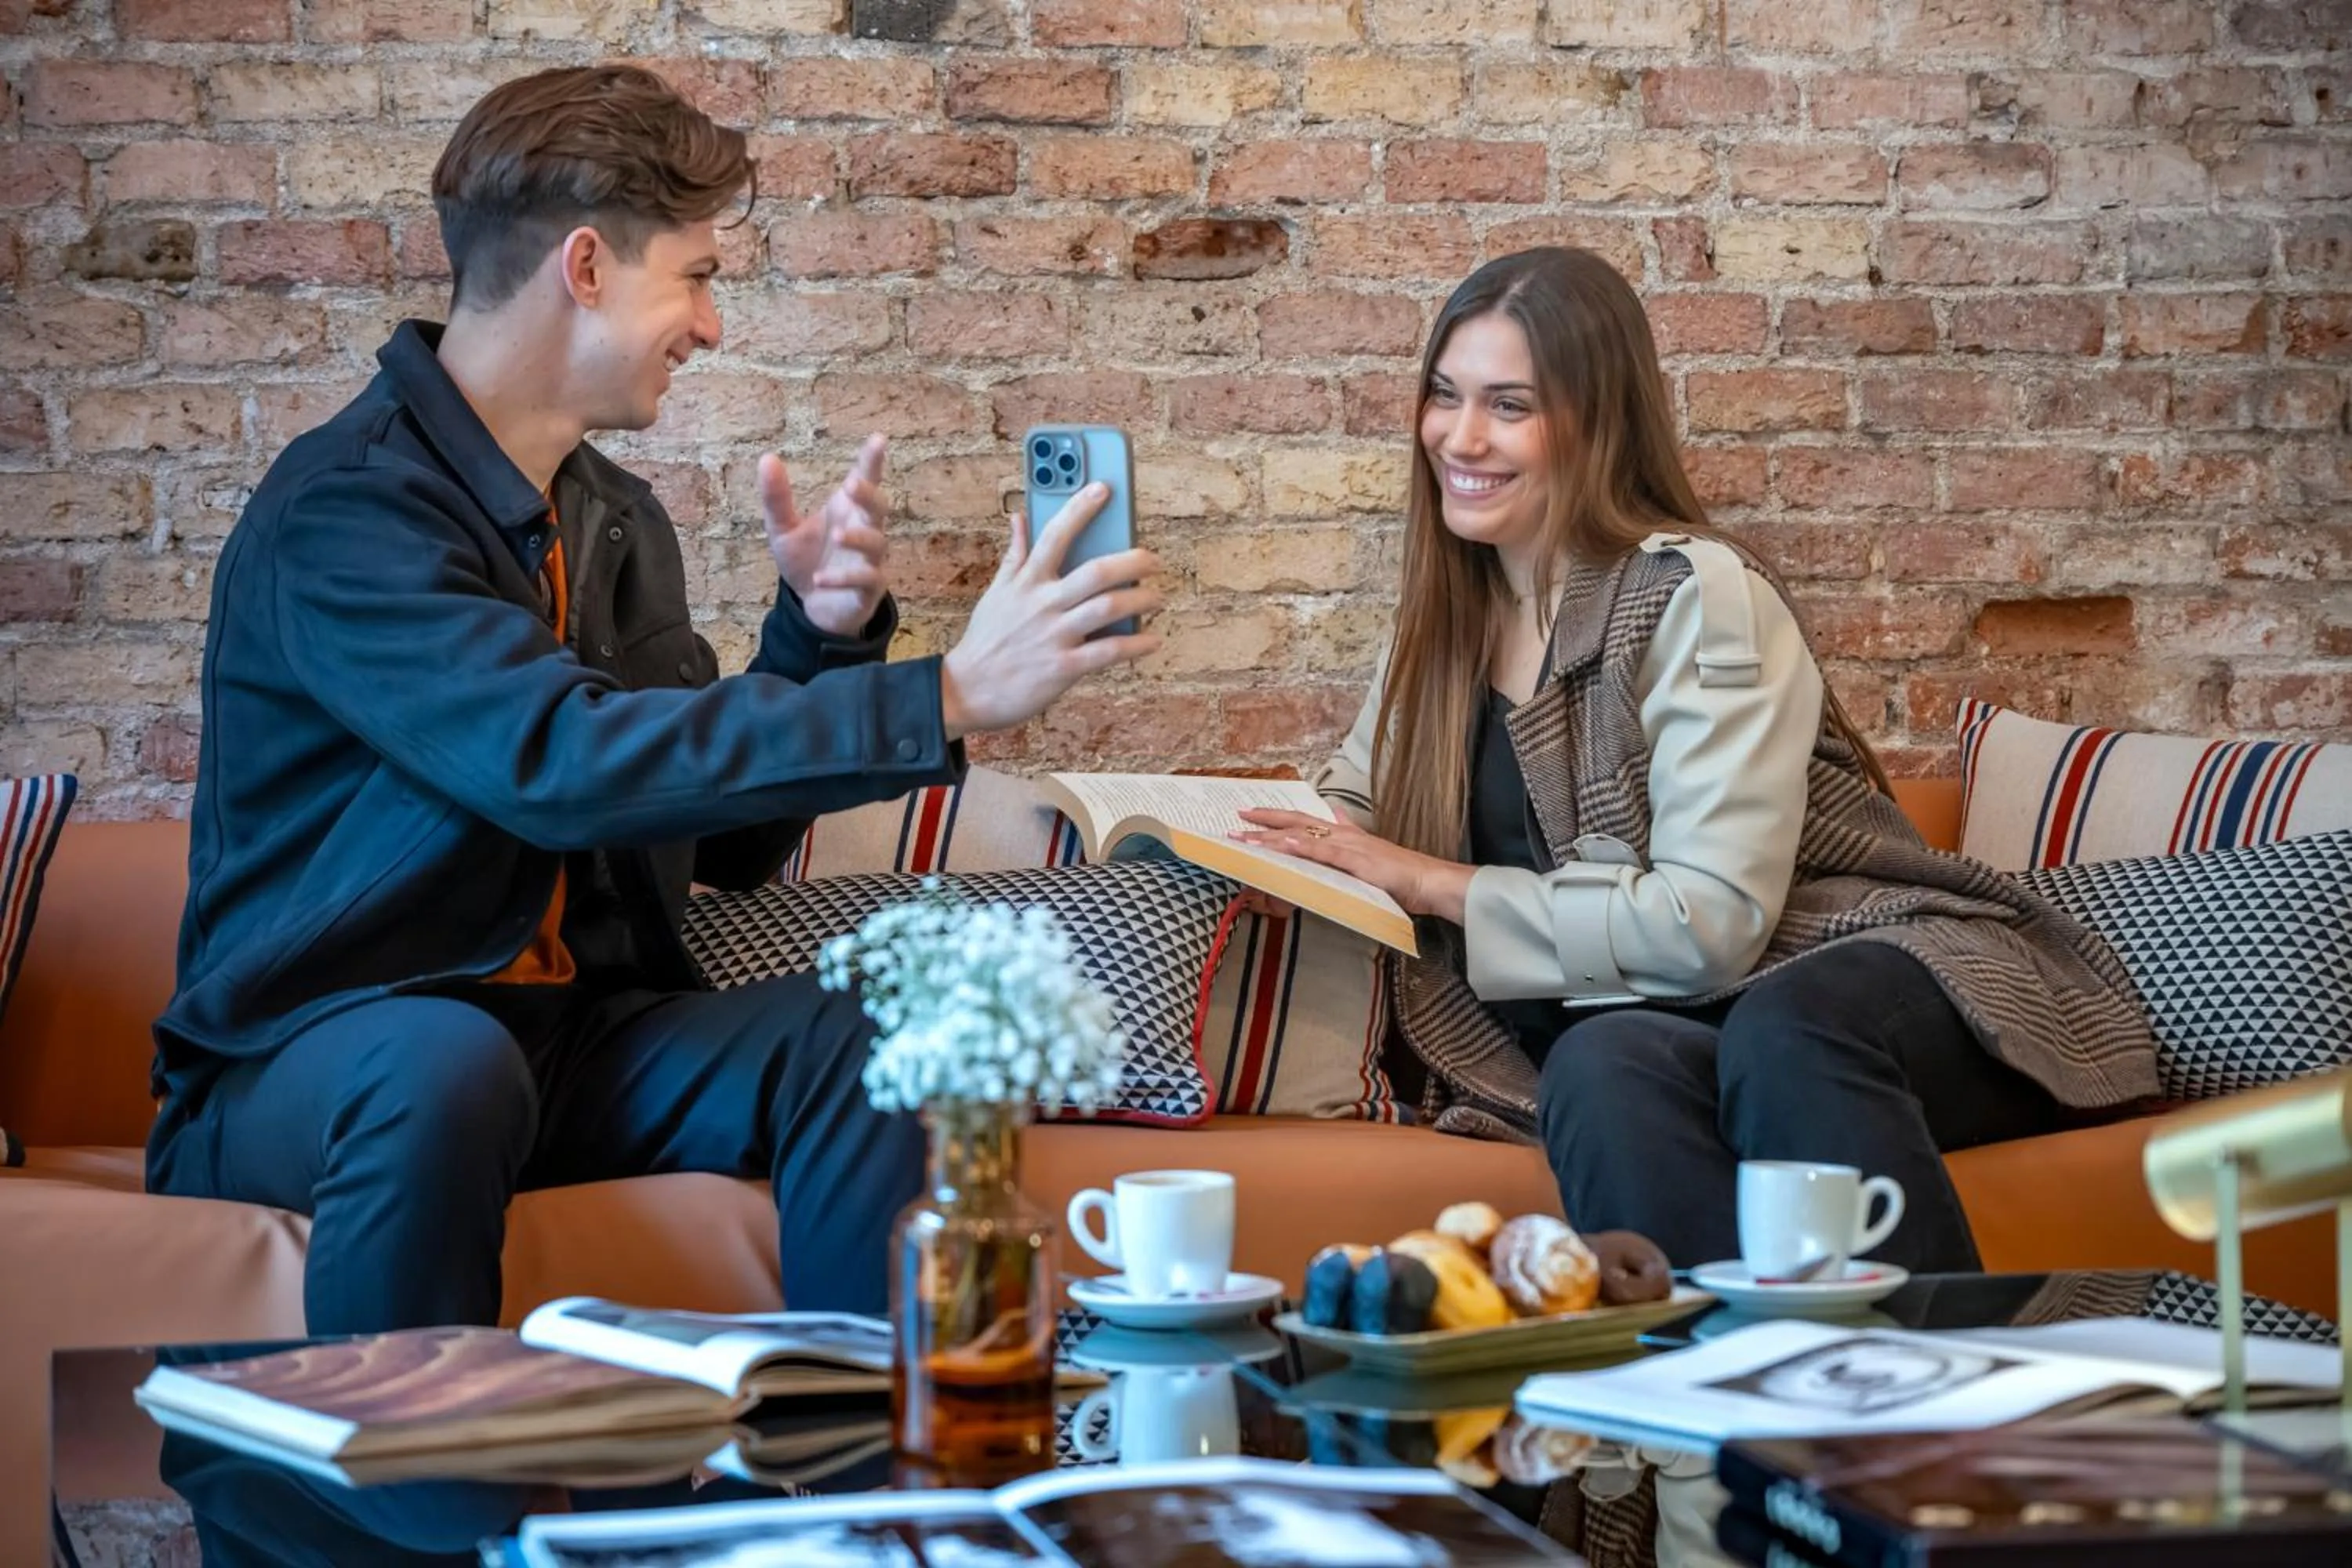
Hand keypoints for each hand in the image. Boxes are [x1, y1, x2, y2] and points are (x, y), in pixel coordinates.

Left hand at [764, 434, 888, 637]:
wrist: (814, 607)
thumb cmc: (806, 561)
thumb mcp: (782, 529)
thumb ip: (777, 498)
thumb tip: (767, 458)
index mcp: (847, 510)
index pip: (865, 480)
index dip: (872, 461)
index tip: (878, 439)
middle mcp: (865, 530)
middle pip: (878, 507)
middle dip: (868, 495)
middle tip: (850, 484)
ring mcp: (870, 560)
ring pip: (876, 543)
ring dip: (859, 537)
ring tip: (838, 535)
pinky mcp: (869, 589)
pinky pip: (865, 579)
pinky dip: (843, 578)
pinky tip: (820, 578)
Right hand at [939, 483, 1162, 737]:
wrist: (967, 689)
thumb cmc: (986, 640)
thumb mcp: (996, 592)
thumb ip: (1014, 555)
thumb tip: (1018, 517)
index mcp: (1026, 581)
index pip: (1055, 534)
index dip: (1080, 508)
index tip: (1103, 488)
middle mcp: (1043, 603)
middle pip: (1095, 572)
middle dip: (1132, 561)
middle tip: (1153, 560)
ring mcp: (1054, 635)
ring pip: (1108, 607)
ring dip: (1140, 599)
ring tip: (1156, 596)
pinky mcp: (1063, 667)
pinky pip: (1108, 651)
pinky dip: (1135, 645)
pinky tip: (1151, 641)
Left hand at [1232, 809, 1472, 923]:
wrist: (1427, 880)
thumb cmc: (1400, 872)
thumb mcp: (1371, 850)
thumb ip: (1351, 832)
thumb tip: (1337, 814)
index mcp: (1344, 834)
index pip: (1303, 821)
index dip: (1276, 816)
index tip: (1250, 813)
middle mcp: (1343, 835)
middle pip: (1296, 822)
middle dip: (1265, 820)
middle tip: (1236, 817)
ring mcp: (1349, 847)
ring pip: (1304, 837)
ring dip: (1273, 836)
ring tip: (1247, 836)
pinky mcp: (1357, 862)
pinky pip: (1324, 853)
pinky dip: (1302, 847)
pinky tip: (1283, 843)